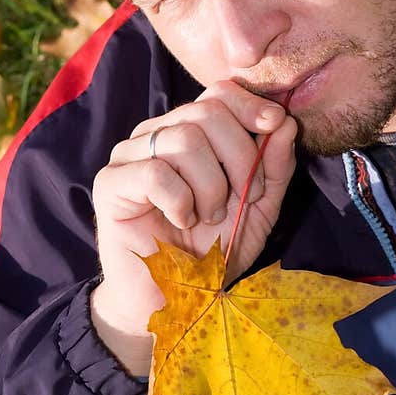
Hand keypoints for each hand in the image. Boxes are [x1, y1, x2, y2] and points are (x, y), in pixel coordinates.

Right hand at [89, 81, 296, 374]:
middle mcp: (156, 135)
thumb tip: (285, 121)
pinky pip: (156, 171)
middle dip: (238, 156)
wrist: (175, 301)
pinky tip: (180, 222)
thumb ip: (274, 166)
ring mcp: (129, 156)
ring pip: (184, 139)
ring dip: (210, 186)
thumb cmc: (212, 253)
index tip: (274, 127)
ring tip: (206, 216)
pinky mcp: (110, 184)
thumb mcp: (258, 208)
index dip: (249, 105)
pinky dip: (181, 201)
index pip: (218, 93)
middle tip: (235, 201)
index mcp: (188, 133)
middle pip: (206, 112)